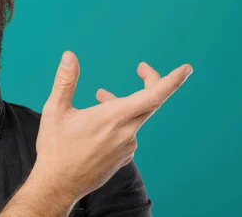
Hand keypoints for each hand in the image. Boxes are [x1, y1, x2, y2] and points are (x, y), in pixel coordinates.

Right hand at [32, 52, 192, 201]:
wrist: (58, 185)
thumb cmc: (55, 148)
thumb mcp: (55, 110)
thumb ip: (65, 80)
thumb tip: (69, 56)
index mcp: (113, 118)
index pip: (153, 96)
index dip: (171, 81)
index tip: (186, 69)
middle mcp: (126, 133)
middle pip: (150, 103)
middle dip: (149, 83)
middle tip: (142, 68)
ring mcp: (126, 147)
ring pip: (134, 118)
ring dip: (123, 104)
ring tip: (100, 96)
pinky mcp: (123, 158)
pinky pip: (128, 134)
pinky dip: (119, 122)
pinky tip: (99, 125)